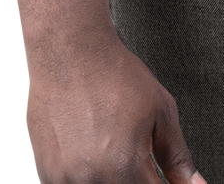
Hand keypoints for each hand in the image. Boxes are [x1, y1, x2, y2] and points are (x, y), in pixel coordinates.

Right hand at [24, 37, 208, 183]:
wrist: (70, 52)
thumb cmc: (116, 76)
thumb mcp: (160, 112)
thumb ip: (178, 158)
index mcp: (126, 169)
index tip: (157, 174)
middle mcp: (93, 180)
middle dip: (136, 181)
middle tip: (135, 153)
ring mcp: (64, 180)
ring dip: (110, 179)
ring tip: (110, 145)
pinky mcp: (45, 173)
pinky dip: (84, 177)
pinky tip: (88, 150)